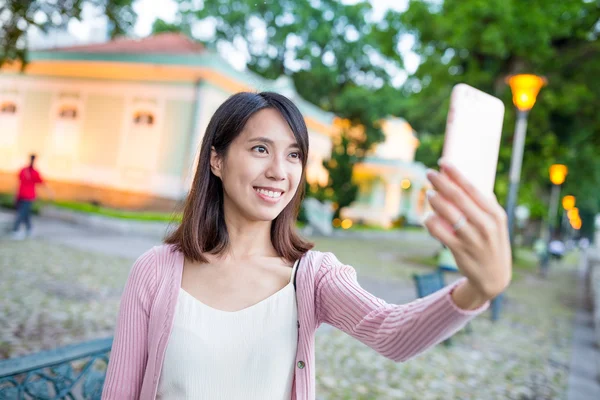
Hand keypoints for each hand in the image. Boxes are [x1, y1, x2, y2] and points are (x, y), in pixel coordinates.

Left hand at [423, 159, 511, 299]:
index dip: (455, 174)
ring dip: (435, 200)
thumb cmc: (491, 243)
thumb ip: (485, 204)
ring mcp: (473, 238)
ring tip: (429, 193)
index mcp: (495, 214)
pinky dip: (431, 222)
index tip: (443, 162)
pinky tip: (428, 217)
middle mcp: (486, 225)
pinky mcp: (460, 250)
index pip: (472, 188)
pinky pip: (440, 232)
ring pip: (447, 213)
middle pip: (458, 197)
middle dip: (441, 182)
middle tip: (429, 173)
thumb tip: (468, 183)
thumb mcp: (495, 224)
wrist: (494, 277)